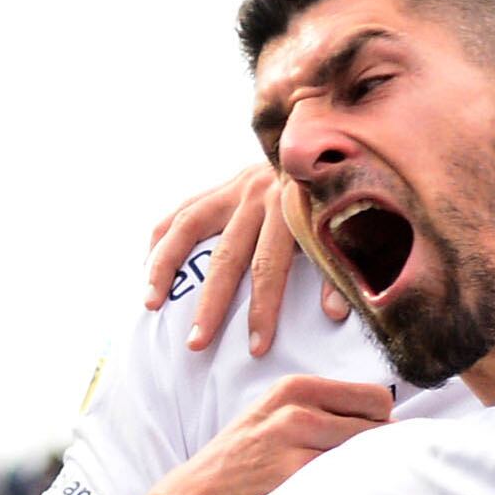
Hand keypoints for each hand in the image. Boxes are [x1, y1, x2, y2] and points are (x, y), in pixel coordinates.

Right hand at [140, 168, 338, 354]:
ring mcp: (234, 189)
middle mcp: (257, 196)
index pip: (270, 267)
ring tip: (150, 304)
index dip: (262, 309)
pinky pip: (182, 210)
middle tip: (195, 344)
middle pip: (226, 257)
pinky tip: (148, 268)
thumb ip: (337, 268)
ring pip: (188, 227)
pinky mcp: (222, 186)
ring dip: (166, 267)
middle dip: (210, 305)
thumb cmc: (337, 199)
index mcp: (290, 209)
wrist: (327, 146)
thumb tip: (336, 314)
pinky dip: (162, 238)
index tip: (255, 348)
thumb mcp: (345, 230)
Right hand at [141, 375, 394, 494]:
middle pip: (379, 431)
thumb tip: (386, 423)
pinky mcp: (295, 487)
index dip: (382, 428)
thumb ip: (319, 413)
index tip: (368, 450)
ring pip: (368, 460)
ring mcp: (295, 449)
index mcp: (293, 390)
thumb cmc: (235, 469)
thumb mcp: (269, 420)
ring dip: (368, 480)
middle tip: (358, 481)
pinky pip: (349, 489)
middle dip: (379, 456)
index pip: (375, 399)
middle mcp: (296, 413)